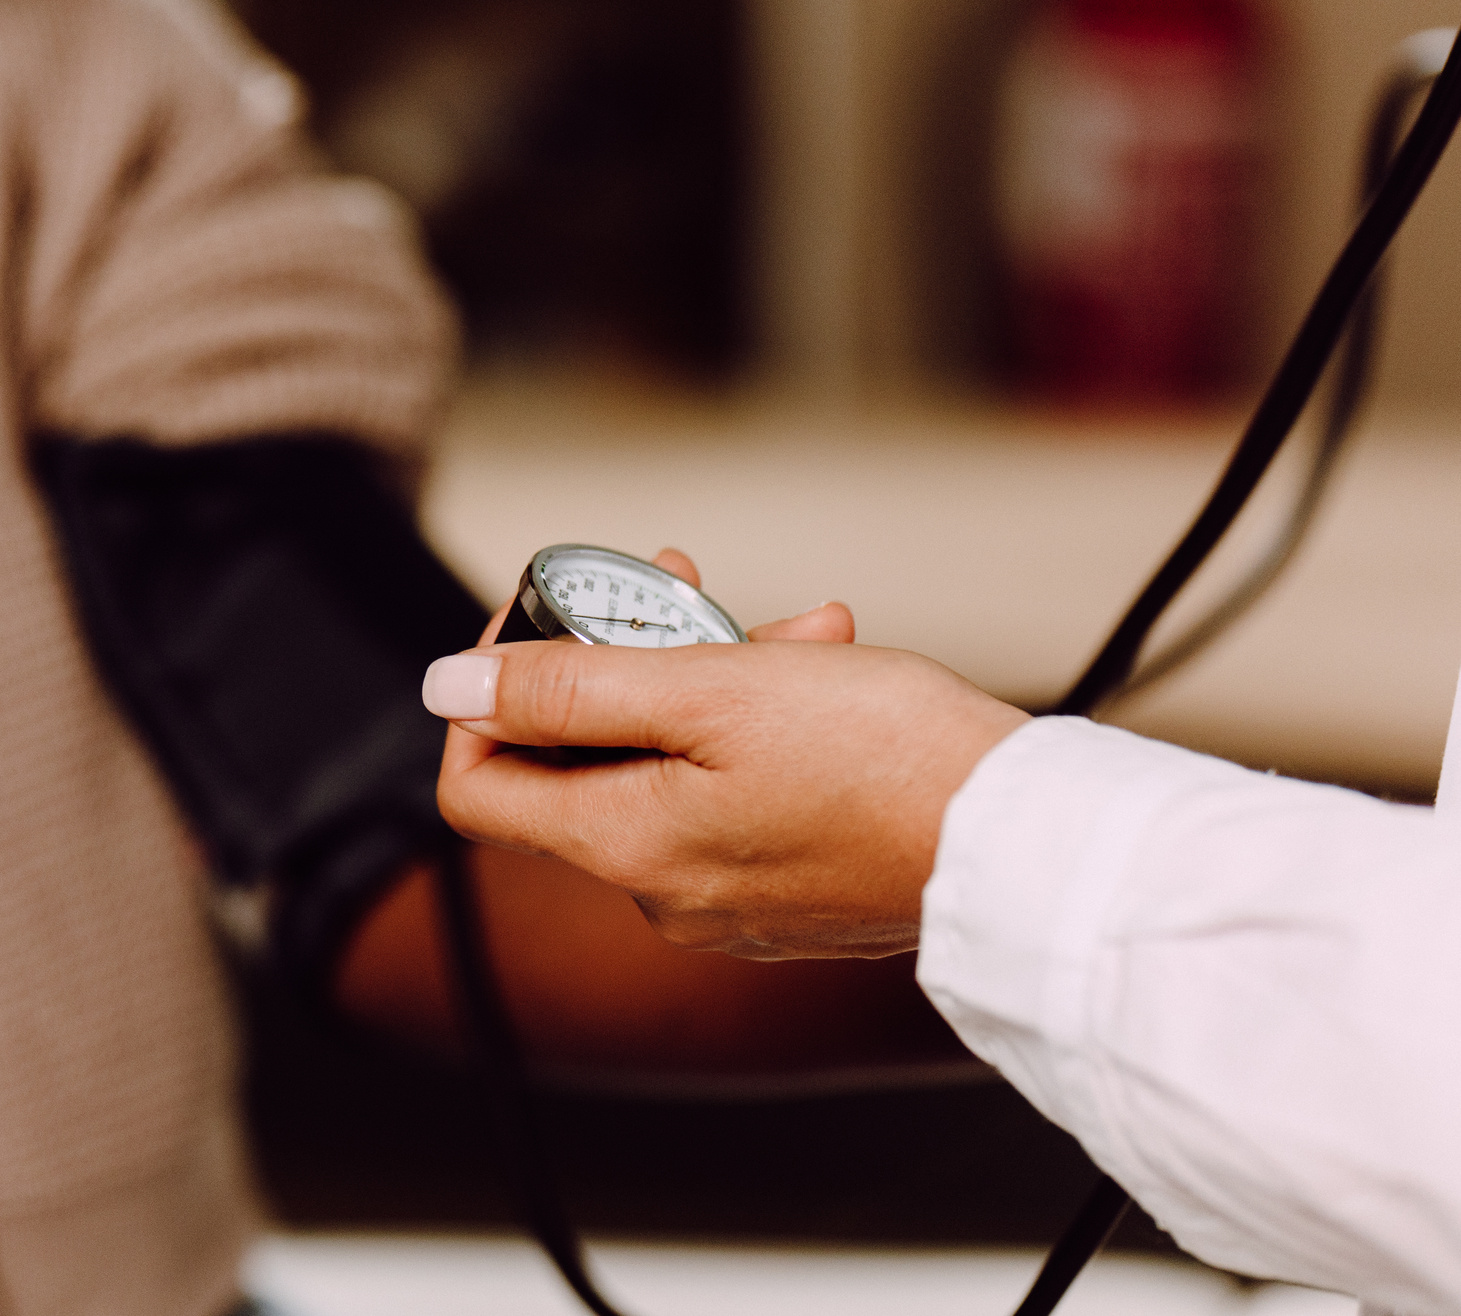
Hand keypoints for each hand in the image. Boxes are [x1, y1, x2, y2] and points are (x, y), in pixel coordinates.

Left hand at [423, 552, 1027, 958]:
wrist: (1030, 847)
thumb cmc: (882, 761)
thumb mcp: (709, 690)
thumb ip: (569, 689)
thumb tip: (448, 686)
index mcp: (623, 846)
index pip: (478, 784)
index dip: (487, 696)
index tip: (545, 621)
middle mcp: (663, 888)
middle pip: (581, 760)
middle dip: (623, 656)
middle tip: (676, 583)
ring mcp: (730, 894)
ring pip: (672, 761)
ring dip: (711, 672)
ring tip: (789, 623)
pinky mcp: (794, 887)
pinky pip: (738, 792)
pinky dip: (764, 722)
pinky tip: (827, 661)